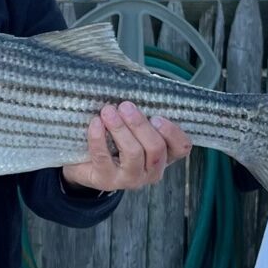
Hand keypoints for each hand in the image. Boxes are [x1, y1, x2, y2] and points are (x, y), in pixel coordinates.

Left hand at [61, 102, 192, 194]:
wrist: (86, 164)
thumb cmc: (114, 142)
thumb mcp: (133, 129)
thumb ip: (142, 115)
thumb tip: (140, 87)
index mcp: (164, 156)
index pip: (181, 147)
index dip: (173, 132)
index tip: (157, 116)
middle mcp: (152, 171)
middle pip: (155, 148)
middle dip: (140, 124)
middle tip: (125, 106)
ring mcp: (130, 179)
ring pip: (133, 153)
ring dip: (120, 128)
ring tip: (108, 111)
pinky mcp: (107, 180)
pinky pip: (104, 157)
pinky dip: (99, 137)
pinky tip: (96, 123)